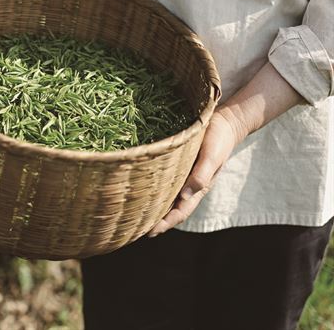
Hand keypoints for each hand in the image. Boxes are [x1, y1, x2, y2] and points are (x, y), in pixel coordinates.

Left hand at [147, 62, 303, 236]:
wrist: (224, 122)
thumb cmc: (219, 140)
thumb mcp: (212, 157)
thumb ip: (201, 176)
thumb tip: (186, 195)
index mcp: (198, 188)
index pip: (180, 212)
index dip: (165, 223)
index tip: (149, 233)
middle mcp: (187, 185)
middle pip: (169, 208)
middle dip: (153, 220)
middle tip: (132, 229)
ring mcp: (181, 175)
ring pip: (164, 195)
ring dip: (150, 205)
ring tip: (131, 213)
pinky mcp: (175, 164)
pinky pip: (162, 179)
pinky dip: (151, 187)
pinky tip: (137, 187)